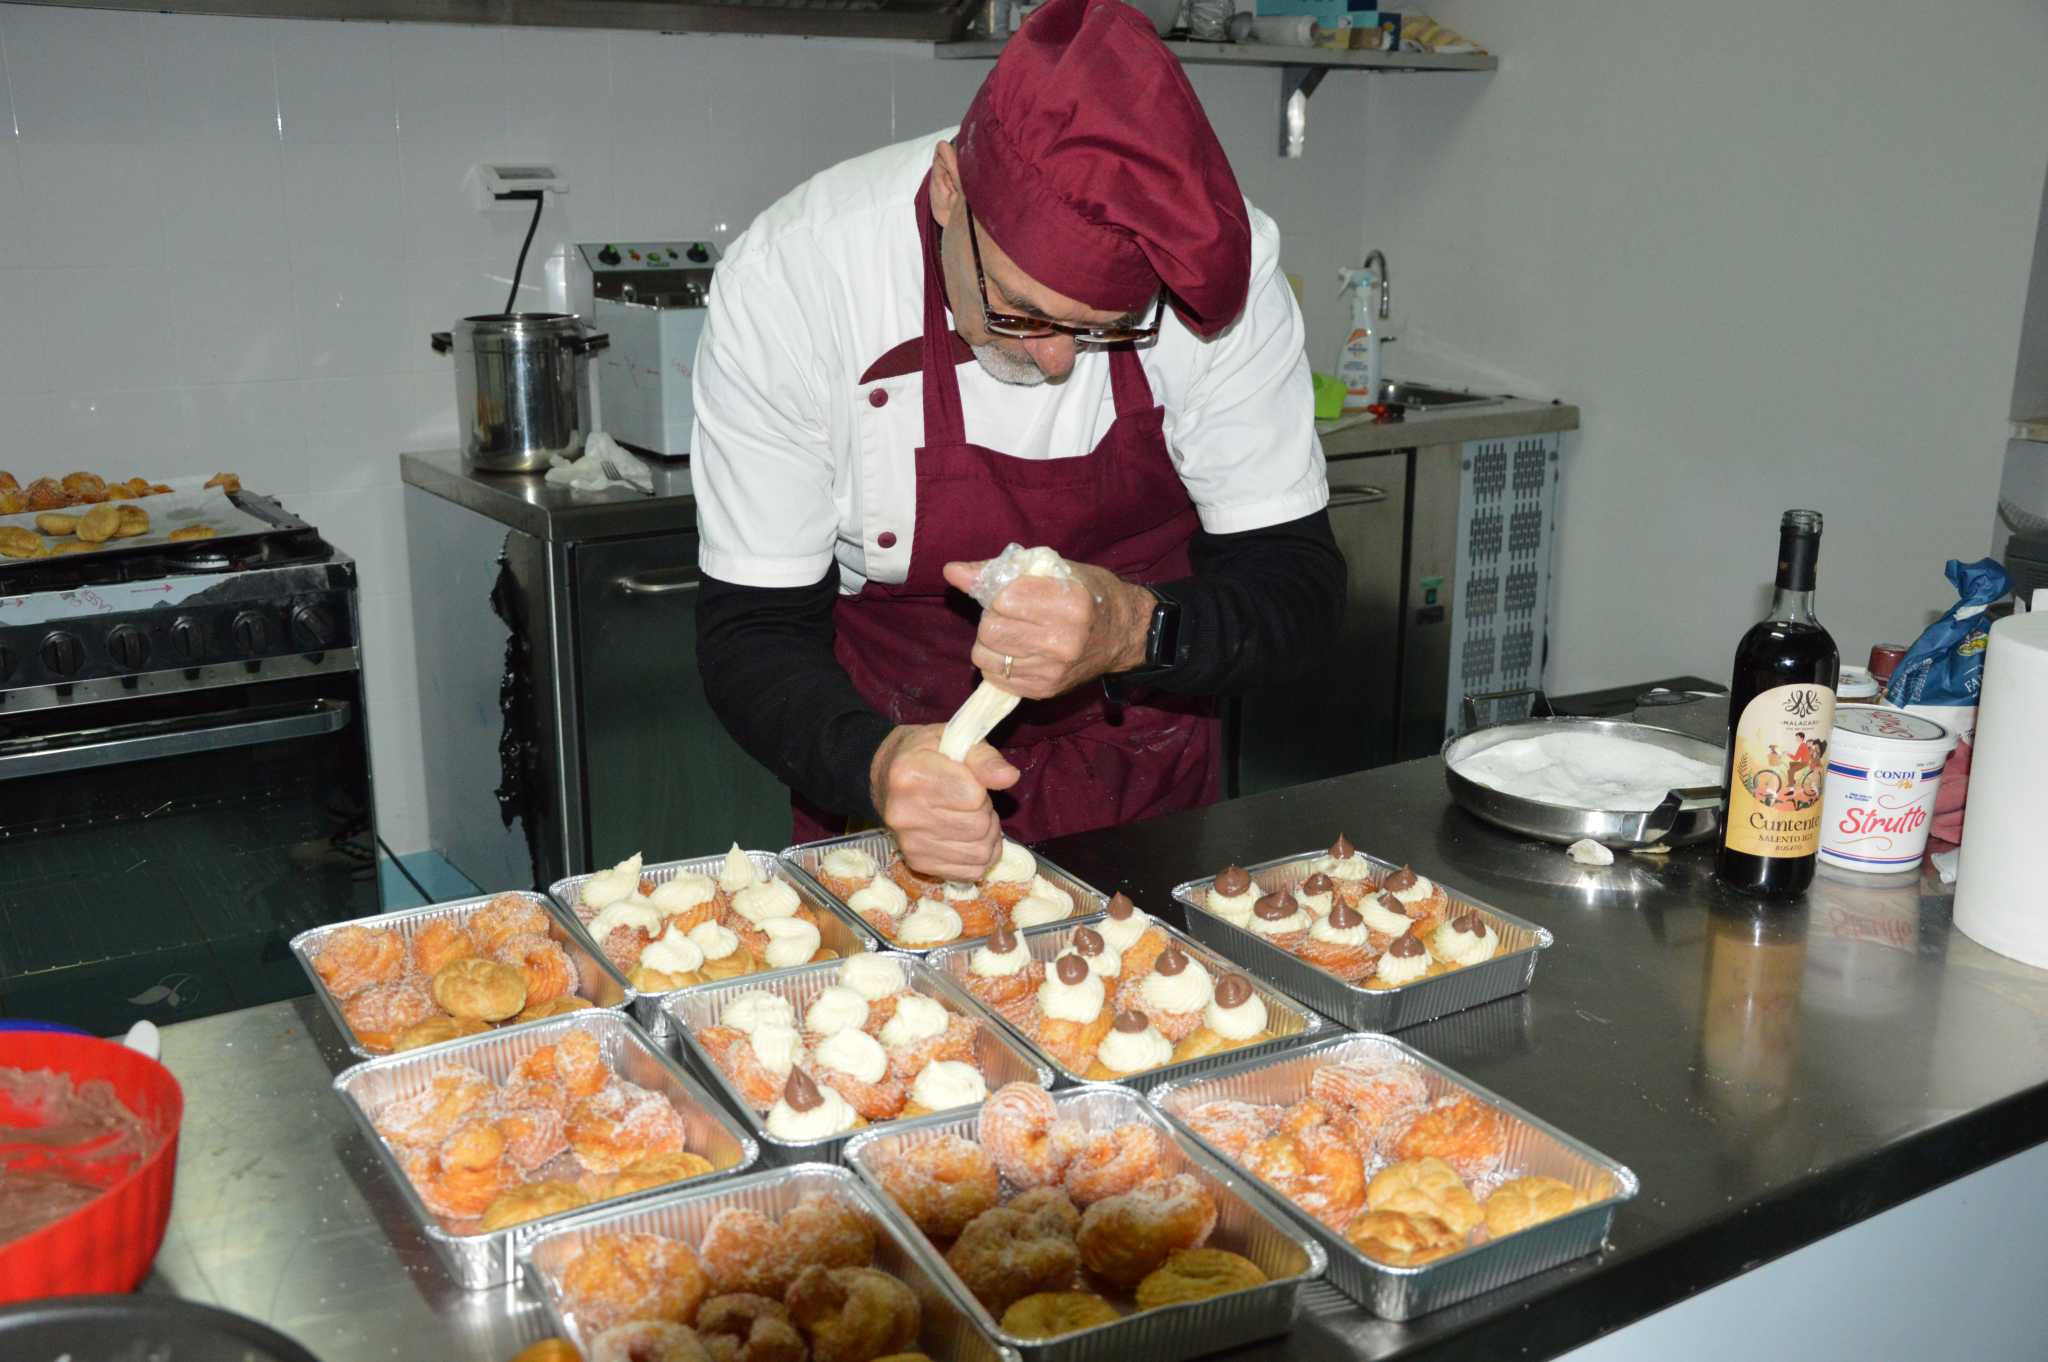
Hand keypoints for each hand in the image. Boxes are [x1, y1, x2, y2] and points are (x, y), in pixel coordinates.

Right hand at [869, 724, 1019, 880]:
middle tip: (971, 800)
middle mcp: (904, 814)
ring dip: (987, 836)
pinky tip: (968, 838)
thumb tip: (1009, 777)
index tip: (967, 779)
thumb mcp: (955, 742)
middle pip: (978, 827)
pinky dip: (979, 856)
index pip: (974, 797)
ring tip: (971, 817)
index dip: (980, 787)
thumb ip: (985, 759)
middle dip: (986, 812)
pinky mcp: (917, 863)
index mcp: (910, 776)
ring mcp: (909, 844)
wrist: (886, 776)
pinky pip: (970, 871)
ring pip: (979, 852)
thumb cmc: (927, 754)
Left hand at [941, 559, 1152, 700]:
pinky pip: (995, 678)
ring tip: (1011, 634)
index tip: (1012, 593)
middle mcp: (1063, 640)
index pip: (1002, 599)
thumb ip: (998, 570)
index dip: (999, 593)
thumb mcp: (1053, 569)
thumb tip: (952, 571)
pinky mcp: (1044, 690)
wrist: (1123, 634)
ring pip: (986, 656)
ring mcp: (1053, 669)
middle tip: (1008, 615)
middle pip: (991, 630)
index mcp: (1069, 602)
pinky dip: (997, 664)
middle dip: (991, 619)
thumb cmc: (1087, 593)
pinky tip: (1016, 653)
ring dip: (990, 642)